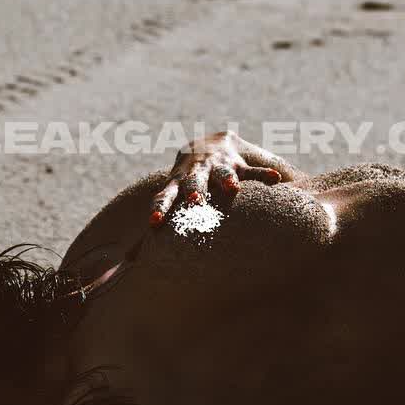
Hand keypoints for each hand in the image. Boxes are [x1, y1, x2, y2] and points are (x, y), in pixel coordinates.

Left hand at [149, 130, 287, 226]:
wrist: (211, 142)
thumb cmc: (186, 181)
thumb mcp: (170, 195)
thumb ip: (155, 225)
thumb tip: (128, 262)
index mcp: (177, 183)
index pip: (165, 196)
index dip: (160, 208)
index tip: (154, 222)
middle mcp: (197, 173)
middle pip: (193, 182)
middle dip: (193, 191)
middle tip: (194, 202)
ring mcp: (219, 167)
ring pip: (222, 173)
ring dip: (226, 179)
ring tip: (233, 188)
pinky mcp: (239, 164)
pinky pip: (253, 170)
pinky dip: (263, 175)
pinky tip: (275, 180)